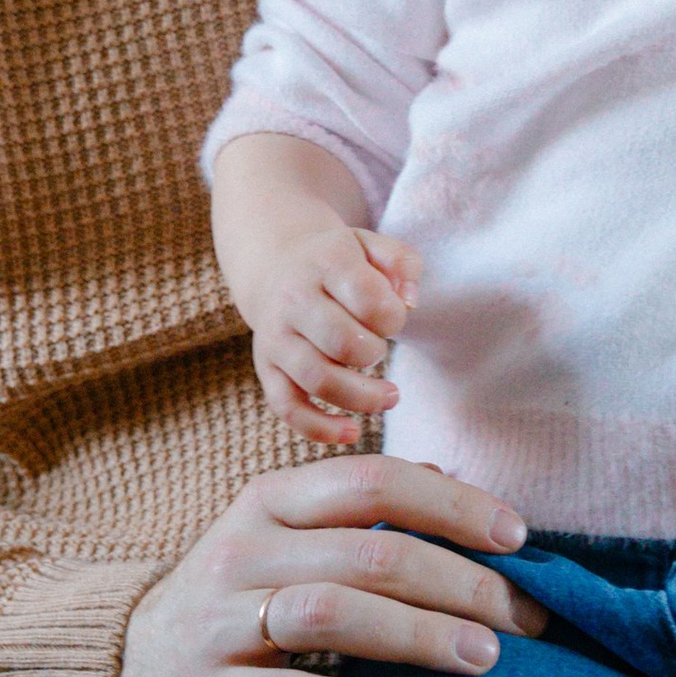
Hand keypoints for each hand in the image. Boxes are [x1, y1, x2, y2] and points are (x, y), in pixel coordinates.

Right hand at [117, 455, 547, 676]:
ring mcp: (218, 622)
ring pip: (330, 614)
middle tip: (524, 619)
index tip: (519, 539)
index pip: (372, 481)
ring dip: (417, 634)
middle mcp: (242, 552)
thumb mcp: (285, 543)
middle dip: (458, 582)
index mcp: (269, 502)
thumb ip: (359, 513)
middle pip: (367, 552)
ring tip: (481, 657)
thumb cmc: (235, 606)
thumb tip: (454, 479)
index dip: (453, 506)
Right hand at [245, 225, 420, 442]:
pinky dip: (320, 429)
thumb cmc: (336, 261)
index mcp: (325, 263)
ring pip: (318, 380)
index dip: (393, 317)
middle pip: (343, 343)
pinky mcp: (266, 368)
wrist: (275, 263)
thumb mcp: (372, 244)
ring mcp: (276, 337)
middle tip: (383, 352)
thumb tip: (409, 301)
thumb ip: (402, 263)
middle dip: (376, 354)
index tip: (393, 318)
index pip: (368, 299)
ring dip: (362, 398)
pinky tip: (351, 432)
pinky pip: (287, 408)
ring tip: (388, 397)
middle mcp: (293, 300)